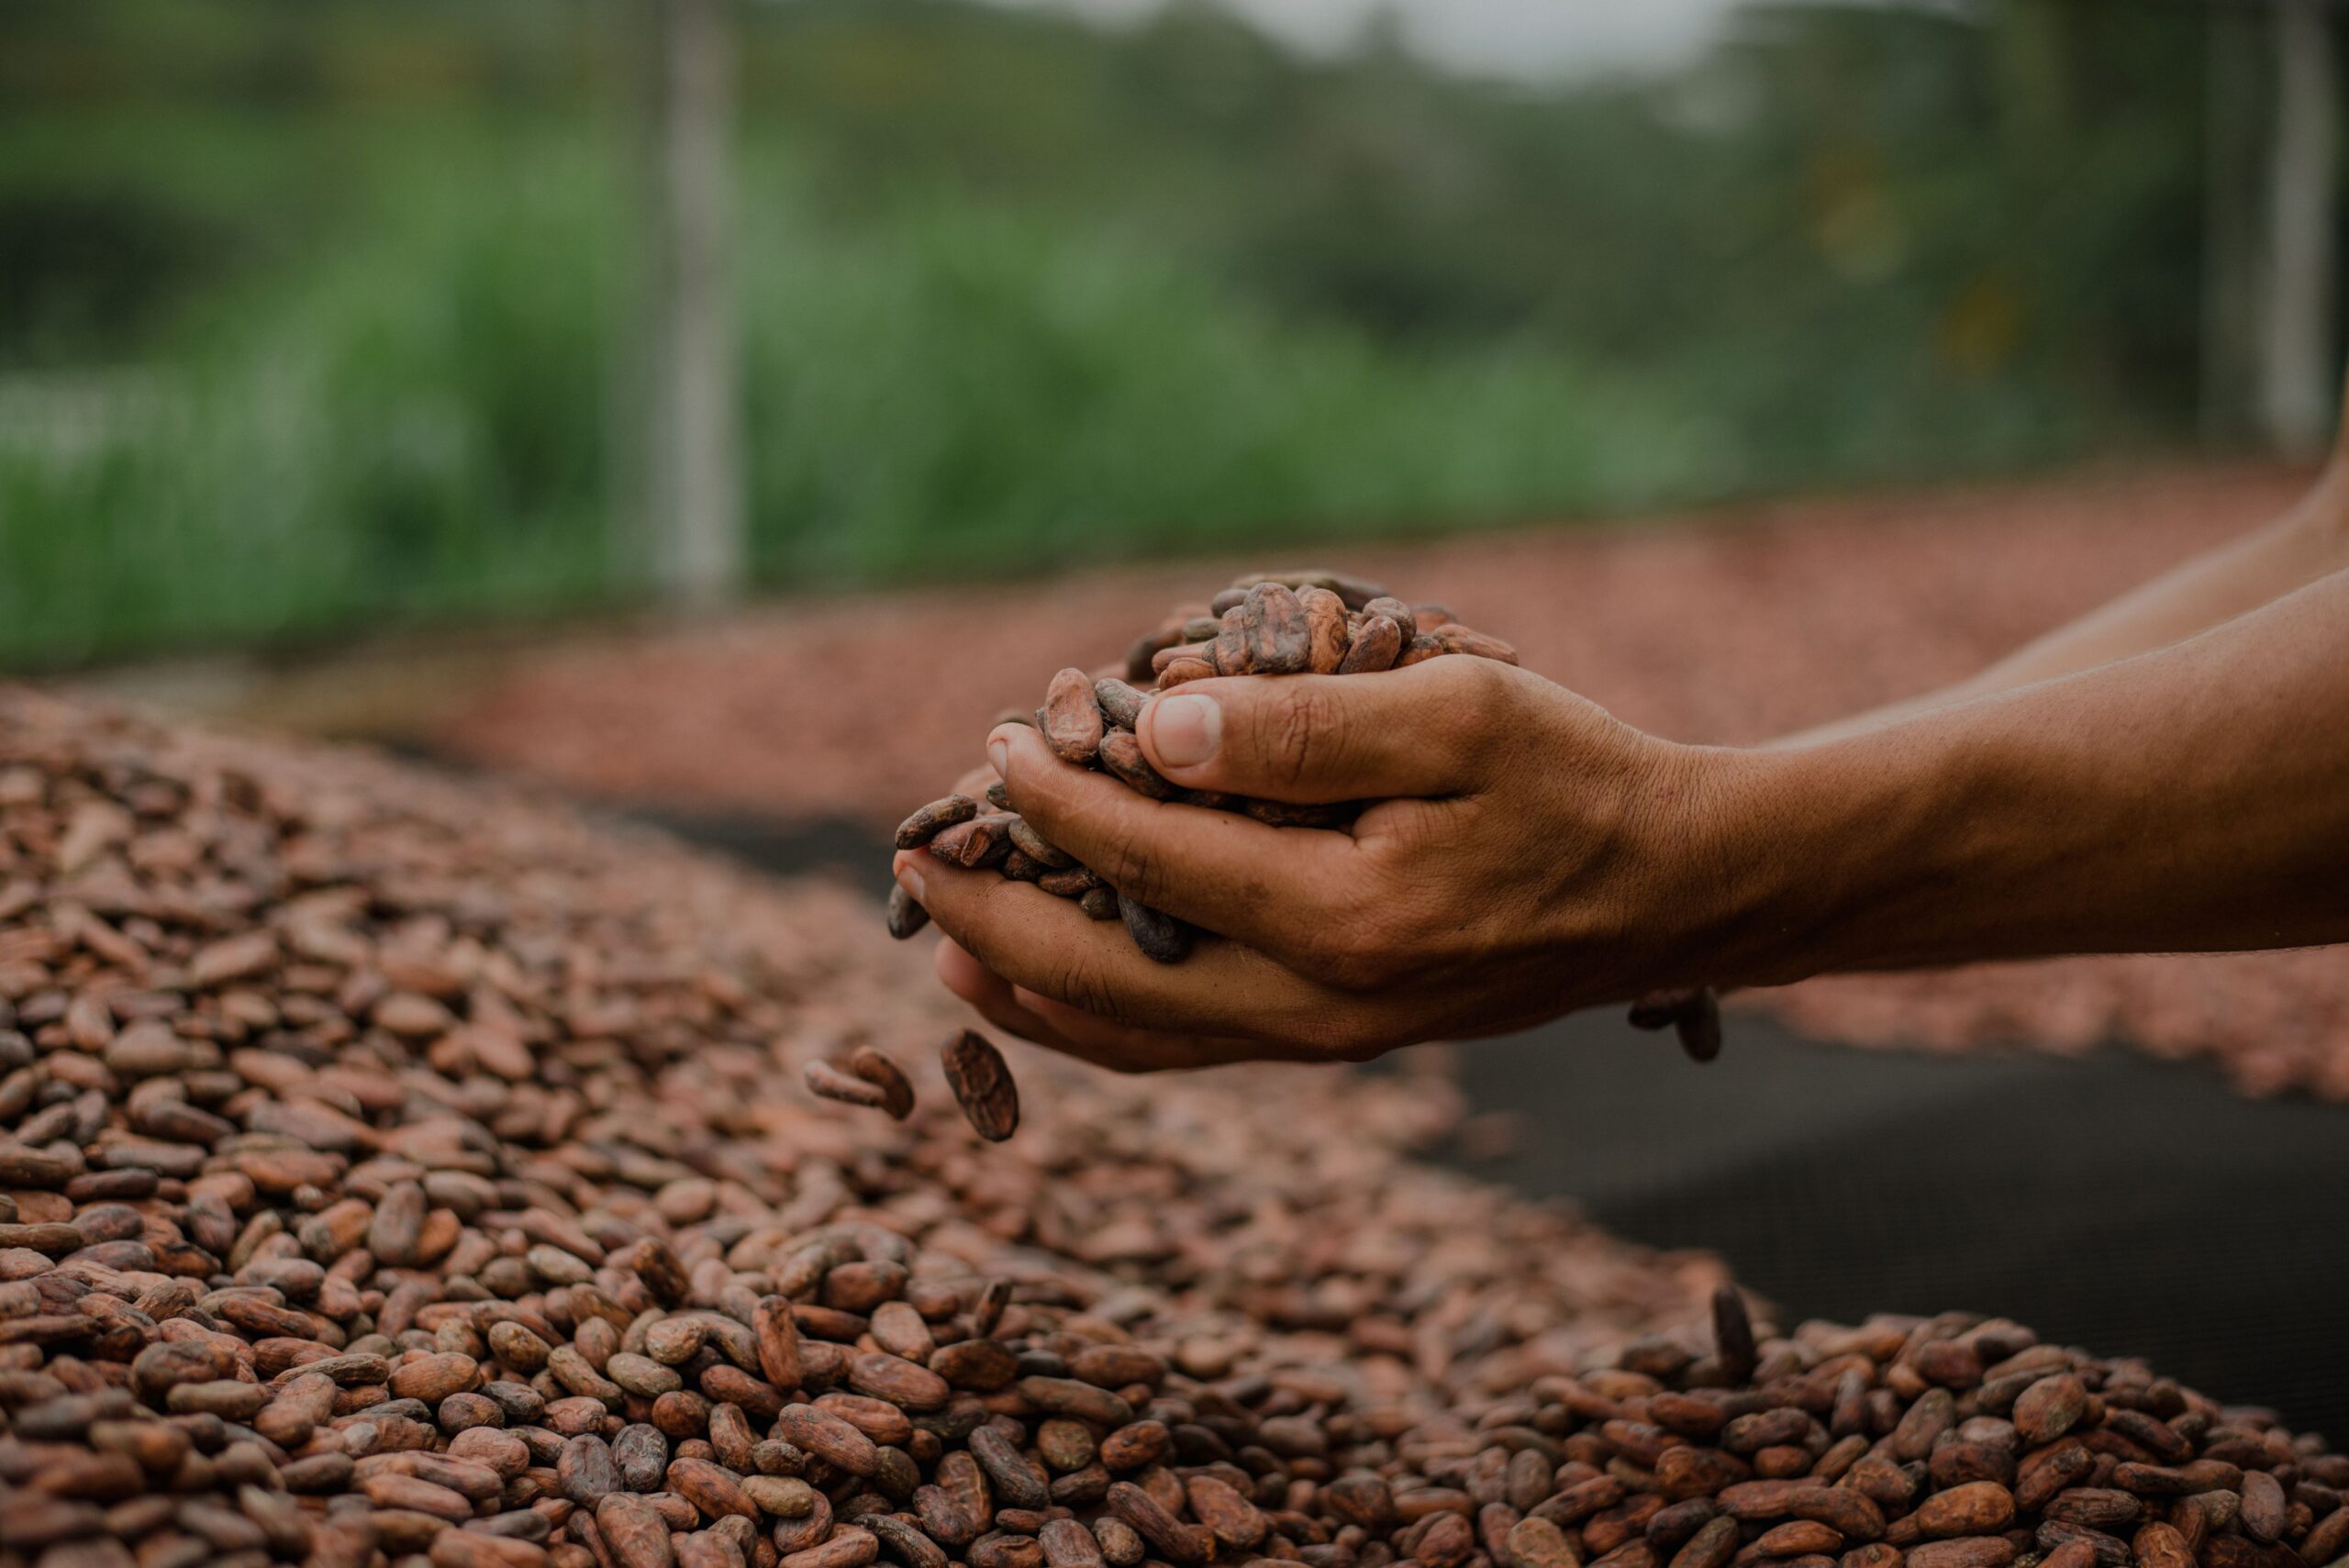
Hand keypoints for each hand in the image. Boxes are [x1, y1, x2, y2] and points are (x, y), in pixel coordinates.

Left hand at [895, 656, 1760, 1070]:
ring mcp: (1329, 1035)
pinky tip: (1054, 989)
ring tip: (942, 945)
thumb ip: (1303, 726)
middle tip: (912, 860)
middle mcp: (1321, 1003)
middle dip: (997, 915)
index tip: (994, 739)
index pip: (1148, 857)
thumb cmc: (1578, 778)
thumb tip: (1151, 729)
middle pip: (1110, 976)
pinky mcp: (1340, 1035)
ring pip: (1139, 1034)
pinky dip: (1103, 1021)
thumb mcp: (1461, 713)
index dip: (1055, 799)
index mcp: (1344, 918)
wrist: (1676, 890)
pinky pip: (1190, 1044)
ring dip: (1030, 986)